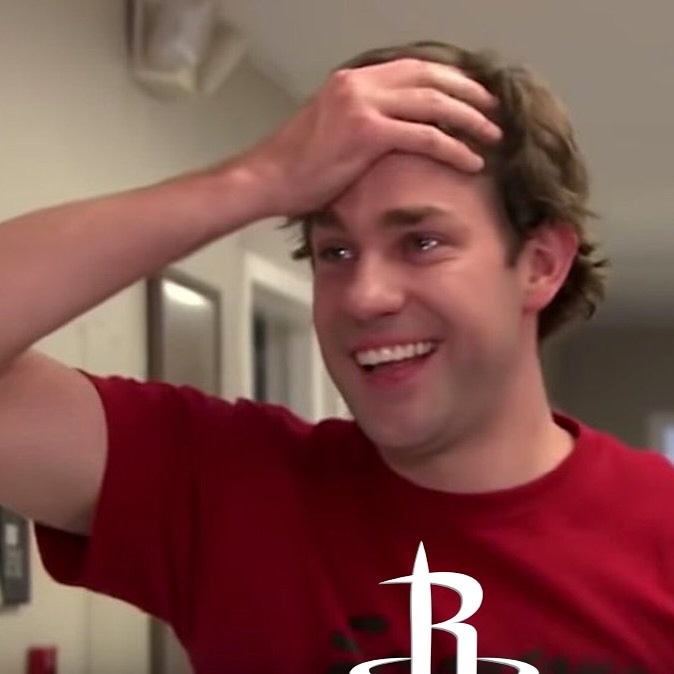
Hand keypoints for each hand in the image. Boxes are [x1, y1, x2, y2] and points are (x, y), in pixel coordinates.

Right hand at [237, 58, 500, 217]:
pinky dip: (453, 147)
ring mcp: (362, 104)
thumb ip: (364, 118)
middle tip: (494, 110)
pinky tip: (471, 159)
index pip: (413, 69)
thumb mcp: (332, 129)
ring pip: (433, 104)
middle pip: (430, 78)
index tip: (473, 94)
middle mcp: (359, 84)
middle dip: (468, 94)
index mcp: (352, 80)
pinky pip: (424, 135)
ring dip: (469, 119)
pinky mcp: (366, 132)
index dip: (449, 79)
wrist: (270, 180)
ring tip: (493, 135)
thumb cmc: (299, 165)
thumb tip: (395, 129)